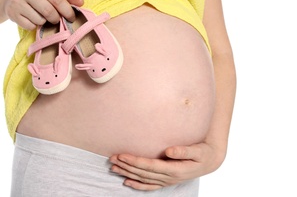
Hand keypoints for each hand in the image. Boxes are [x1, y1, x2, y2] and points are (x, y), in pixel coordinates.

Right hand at [3, 0, 83, 29]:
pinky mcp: (12, 14)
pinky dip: (35, 26)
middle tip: (57, 20)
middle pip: (49, 11)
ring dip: (45, 22)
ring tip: (42, 17)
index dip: (67, 11)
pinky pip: (30, 26)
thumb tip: (81, 2)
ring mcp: (17, 2)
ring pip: (40, 20)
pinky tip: (33, 20)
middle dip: (56, 19)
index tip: (72, 18)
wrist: (10, 0)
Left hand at [109, 141, 225, 190]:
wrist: (210, 161)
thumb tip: (169, 151)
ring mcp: (166, 181)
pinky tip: (127, 182)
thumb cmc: (203, 153)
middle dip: (126, 166)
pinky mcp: (166, 180)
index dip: (134, 161)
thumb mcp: (198, 151)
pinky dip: (137, 185)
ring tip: (114, 168)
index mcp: (174, 170)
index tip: (122, 155)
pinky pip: (149, 186)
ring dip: (128, 174)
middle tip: (112, 159)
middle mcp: (168, 177)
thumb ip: (184, 151)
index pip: (149, 166)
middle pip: (142, 173)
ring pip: (143, 179)